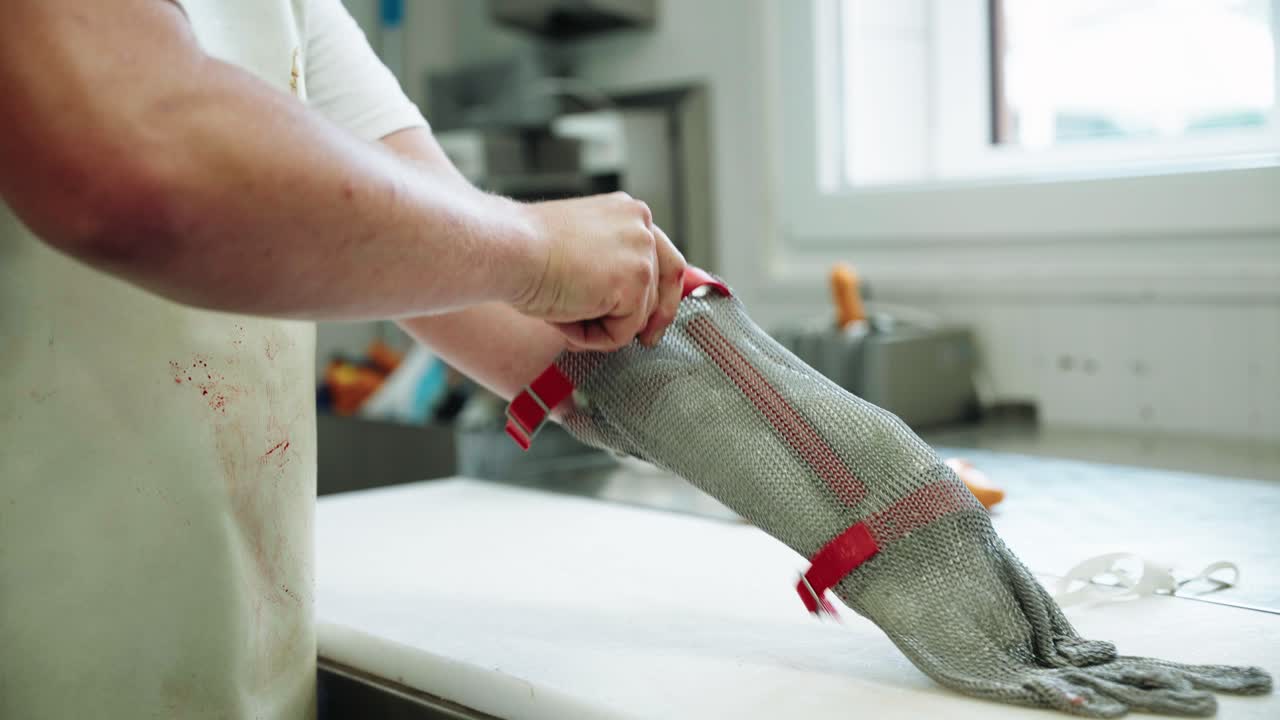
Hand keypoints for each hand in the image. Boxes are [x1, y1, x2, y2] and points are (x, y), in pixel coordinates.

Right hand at [515, 193, 685, 350]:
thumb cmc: (524, 250)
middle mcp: (642, 226)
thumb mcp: (581, 250)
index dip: (663, 295)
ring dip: (603, 327)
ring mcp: (641, 254)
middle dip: (642, 320)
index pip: (666, 258)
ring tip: (564, 316)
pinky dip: (594, 338)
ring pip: (640, 315)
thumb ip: (610, 265)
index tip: (653, 322)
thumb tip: (627, 307)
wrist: (507, 249)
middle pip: (664, 288)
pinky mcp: (634, 283)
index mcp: (628, 213)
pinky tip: (564, 321)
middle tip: (630, 340)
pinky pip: (623, 333)